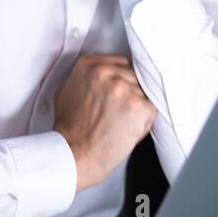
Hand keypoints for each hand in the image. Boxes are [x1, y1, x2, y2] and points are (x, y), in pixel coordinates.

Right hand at [53, 54, 155, 191]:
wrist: (74, 153)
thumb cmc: (70, 129)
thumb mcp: (66, 92)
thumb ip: (84, 77)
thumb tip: (97, 74)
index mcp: (89, 65)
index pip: (122, 63)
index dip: (123, 80)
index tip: (120, 93)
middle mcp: (106, 72)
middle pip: (135, 76)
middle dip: (131, 93)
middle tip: (117, 112)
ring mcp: (123, 88)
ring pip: (144, 93)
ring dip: (137, 108)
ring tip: (120, 123)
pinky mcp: (137, 106)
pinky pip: (151, 109)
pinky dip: (144, 122)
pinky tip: (128, 129)